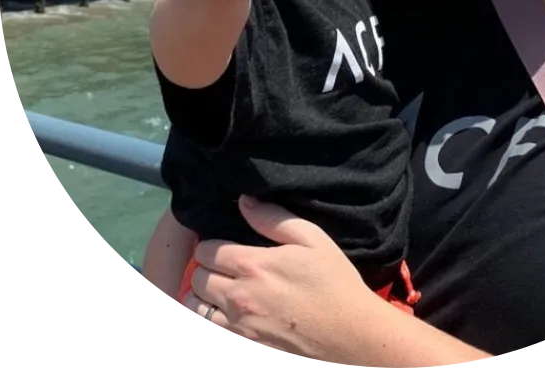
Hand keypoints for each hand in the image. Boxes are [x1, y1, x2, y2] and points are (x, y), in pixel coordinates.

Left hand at [181, 197, 380, 360]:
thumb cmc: (332, 278)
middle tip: (224, 263)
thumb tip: (244, 201)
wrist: (348, 330)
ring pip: (196, 305)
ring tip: (220, 285)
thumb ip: (274, 218)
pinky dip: (209, 315)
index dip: (212, 243)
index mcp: (253, 264)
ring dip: (203, 292)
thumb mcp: (311, 237)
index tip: (224, 242)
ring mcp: (239, 324)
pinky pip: (209, 326)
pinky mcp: (245, 343)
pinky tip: (225, 308)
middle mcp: (238, 295)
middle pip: (198, 277)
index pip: (207, 250)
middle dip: (206, 266)